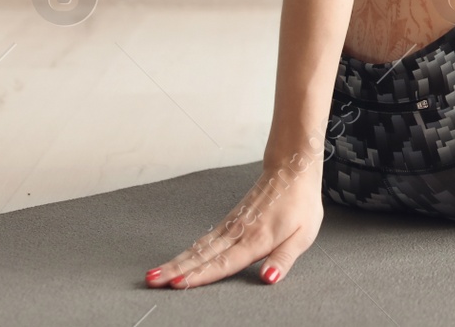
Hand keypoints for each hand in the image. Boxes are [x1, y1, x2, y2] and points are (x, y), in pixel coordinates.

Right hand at [145, 151, 322, 289]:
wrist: (292, 170)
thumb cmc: (300, 204)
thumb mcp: (303, 236)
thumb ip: (283, 259)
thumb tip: (269, 279)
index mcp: (257, 239)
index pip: (224, 263)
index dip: (201, 275)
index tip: (178, 283)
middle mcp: (238, 233)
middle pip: (203, 256)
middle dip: (176, 270)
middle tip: (152, 280)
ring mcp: (231, 226)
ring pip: (199, 247)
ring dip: (175, 262)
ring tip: (153, 274)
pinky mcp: (229, 222)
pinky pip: (204, 240)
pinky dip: (187, 252)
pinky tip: (175, 262)